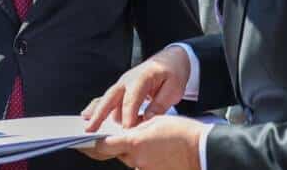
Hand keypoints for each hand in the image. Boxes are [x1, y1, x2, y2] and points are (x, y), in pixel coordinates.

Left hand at [80, 116, 206, 169]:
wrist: (203, 150)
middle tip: (102, 140)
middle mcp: (136, 159)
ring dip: (128, 152)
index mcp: (133, 142)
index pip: (102, 146)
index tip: (82, 142)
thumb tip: (122, 131)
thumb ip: (134, 127)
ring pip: (128, 160)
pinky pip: (140, 165)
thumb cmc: (181, 132)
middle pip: (115, 154)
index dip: (90, 145)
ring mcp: (144, 169)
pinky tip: (151, 150)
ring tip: (142, 141)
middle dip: (109, 147)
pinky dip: (140, 159)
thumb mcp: (153, 121)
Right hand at [82, 46, 190, 129]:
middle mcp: (127, 80)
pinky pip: (107, 99)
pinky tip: (88, 116)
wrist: (170, 59)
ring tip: (86, 126)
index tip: (126, 132)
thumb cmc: (173, 73)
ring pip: (106, 99)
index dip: (128, 116)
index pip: (131, 100)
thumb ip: (160, 105)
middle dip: (100, 114)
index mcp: (141, 77)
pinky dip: (97, 108)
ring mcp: (121, 83)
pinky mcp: (120, 89)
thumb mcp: (173, 89)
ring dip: (96, 113)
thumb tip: (147, 120)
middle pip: (111, 98)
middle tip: (92, 129)